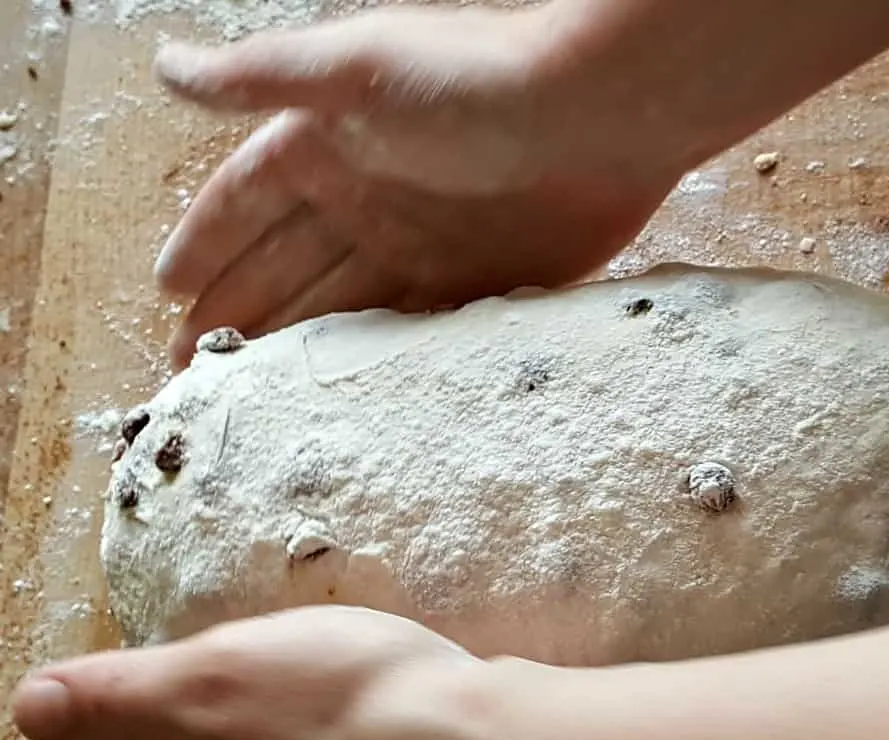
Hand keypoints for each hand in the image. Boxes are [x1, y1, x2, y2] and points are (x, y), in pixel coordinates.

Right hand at [151, 3, 681, 367]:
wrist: (600, 118)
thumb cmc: (473, 81)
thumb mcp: (354, 68)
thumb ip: (260, 78)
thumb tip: (164, 66)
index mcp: (327, 147)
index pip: (244, 203)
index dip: (204, 244)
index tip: (165, 292)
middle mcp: (364, 201)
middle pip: (282, 268)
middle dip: (235, 316)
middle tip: (191, 371)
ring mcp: (416, 250)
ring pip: (337, 311)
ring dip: (294, 351)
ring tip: (249, 399)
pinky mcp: (469, 288)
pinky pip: (403, 334)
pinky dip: (371, 365)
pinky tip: (341, 397)